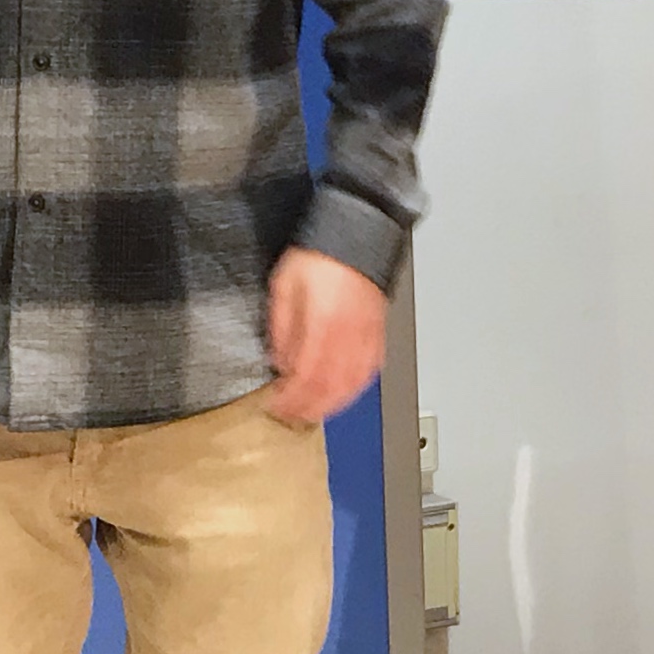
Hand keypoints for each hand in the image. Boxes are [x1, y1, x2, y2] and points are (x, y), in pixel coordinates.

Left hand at [265, 247, 387, 425]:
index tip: (275, 406)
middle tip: (291, 418)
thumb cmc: (320, 256)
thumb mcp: (284, 286)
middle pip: (329, 389)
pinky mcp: (377, 334)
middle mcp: (347, 336)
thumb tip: (280, 362)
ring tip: (314, 412)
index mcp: (322, 325)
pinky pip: (369, 372)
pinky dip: (354, 389)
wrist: (355, 235)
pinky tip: (344, 393)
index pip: (304, 377)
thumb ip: (281, 328)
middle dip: (308, 409)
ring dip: (331, 405)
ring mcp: (365, 337)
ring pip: (351, 386)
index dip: (289, 399)